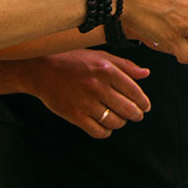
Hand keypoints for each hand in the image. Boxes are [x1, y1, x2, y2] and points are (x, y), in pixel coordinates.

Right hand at [30, 50, 151, 138]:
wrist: (42, 70)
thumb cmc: (72, 60)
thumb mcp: (100, 56)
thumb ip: (125, 65)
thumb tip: (145, 74)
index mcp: (106, 70)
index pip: (134, 91)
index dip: (143, 102)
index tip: (145, 106)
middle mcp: (98, 87)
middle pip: (128, 109)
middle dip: (136, 114)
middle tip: (136, 115)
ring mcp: (86, 103)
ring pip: (115, 122)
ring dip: (121, 122)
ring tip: (120, 119)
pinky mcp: (76, 116)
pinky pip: (99, 131)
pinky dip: (106, 131)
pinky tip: (106, 125)